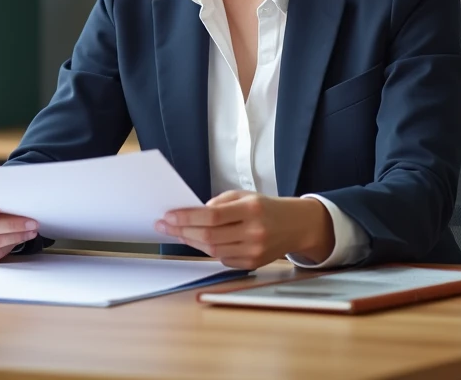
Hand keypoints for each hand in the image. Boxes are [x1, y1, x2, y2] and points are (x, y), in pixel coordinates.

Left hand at [155, 191, 333, 270]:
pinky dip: (208, 250)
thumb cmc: (266, 208)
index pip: (212, 216)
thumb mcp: (244, 195)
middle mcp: (254, 232)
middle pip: (209, 236)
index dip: (187, 218)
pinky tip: (199, 241)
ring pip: (213, 250)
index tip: (168, 216)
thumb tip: (193, 214)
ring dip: (191, 241)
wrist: (296, 225)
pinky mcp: (253, 264)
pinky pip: (222, 258)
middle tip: (164, 226)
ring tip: (177, 233)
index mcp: (251, 209)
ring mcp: (254, 251)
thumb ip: (219, 203)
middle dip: (182, 231)